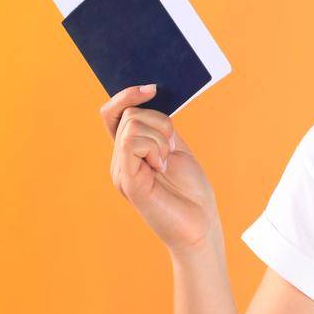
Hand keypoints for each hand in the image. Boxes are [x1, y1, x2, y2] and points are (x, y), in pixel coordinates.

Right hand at [102, 84, 219, 252]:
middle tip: (172, 150)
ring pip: (132, 125)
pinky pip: (131, 143)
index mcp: (130, 152)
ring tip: (167, 162)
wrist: (200, 225)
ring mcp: (121, 171)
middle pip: (129, 115)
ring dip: (160, 137)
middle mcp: (120, 161)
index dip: (127, 96)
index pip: (113, 114)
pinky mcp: (127, 181)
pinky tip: (162, 167)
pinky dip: (154, 148)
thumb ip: (160, 128)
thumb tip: (150, 99)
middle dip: (159, 122)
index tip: (152, 88)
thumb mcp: (176, 149)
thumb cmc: (191, 192)